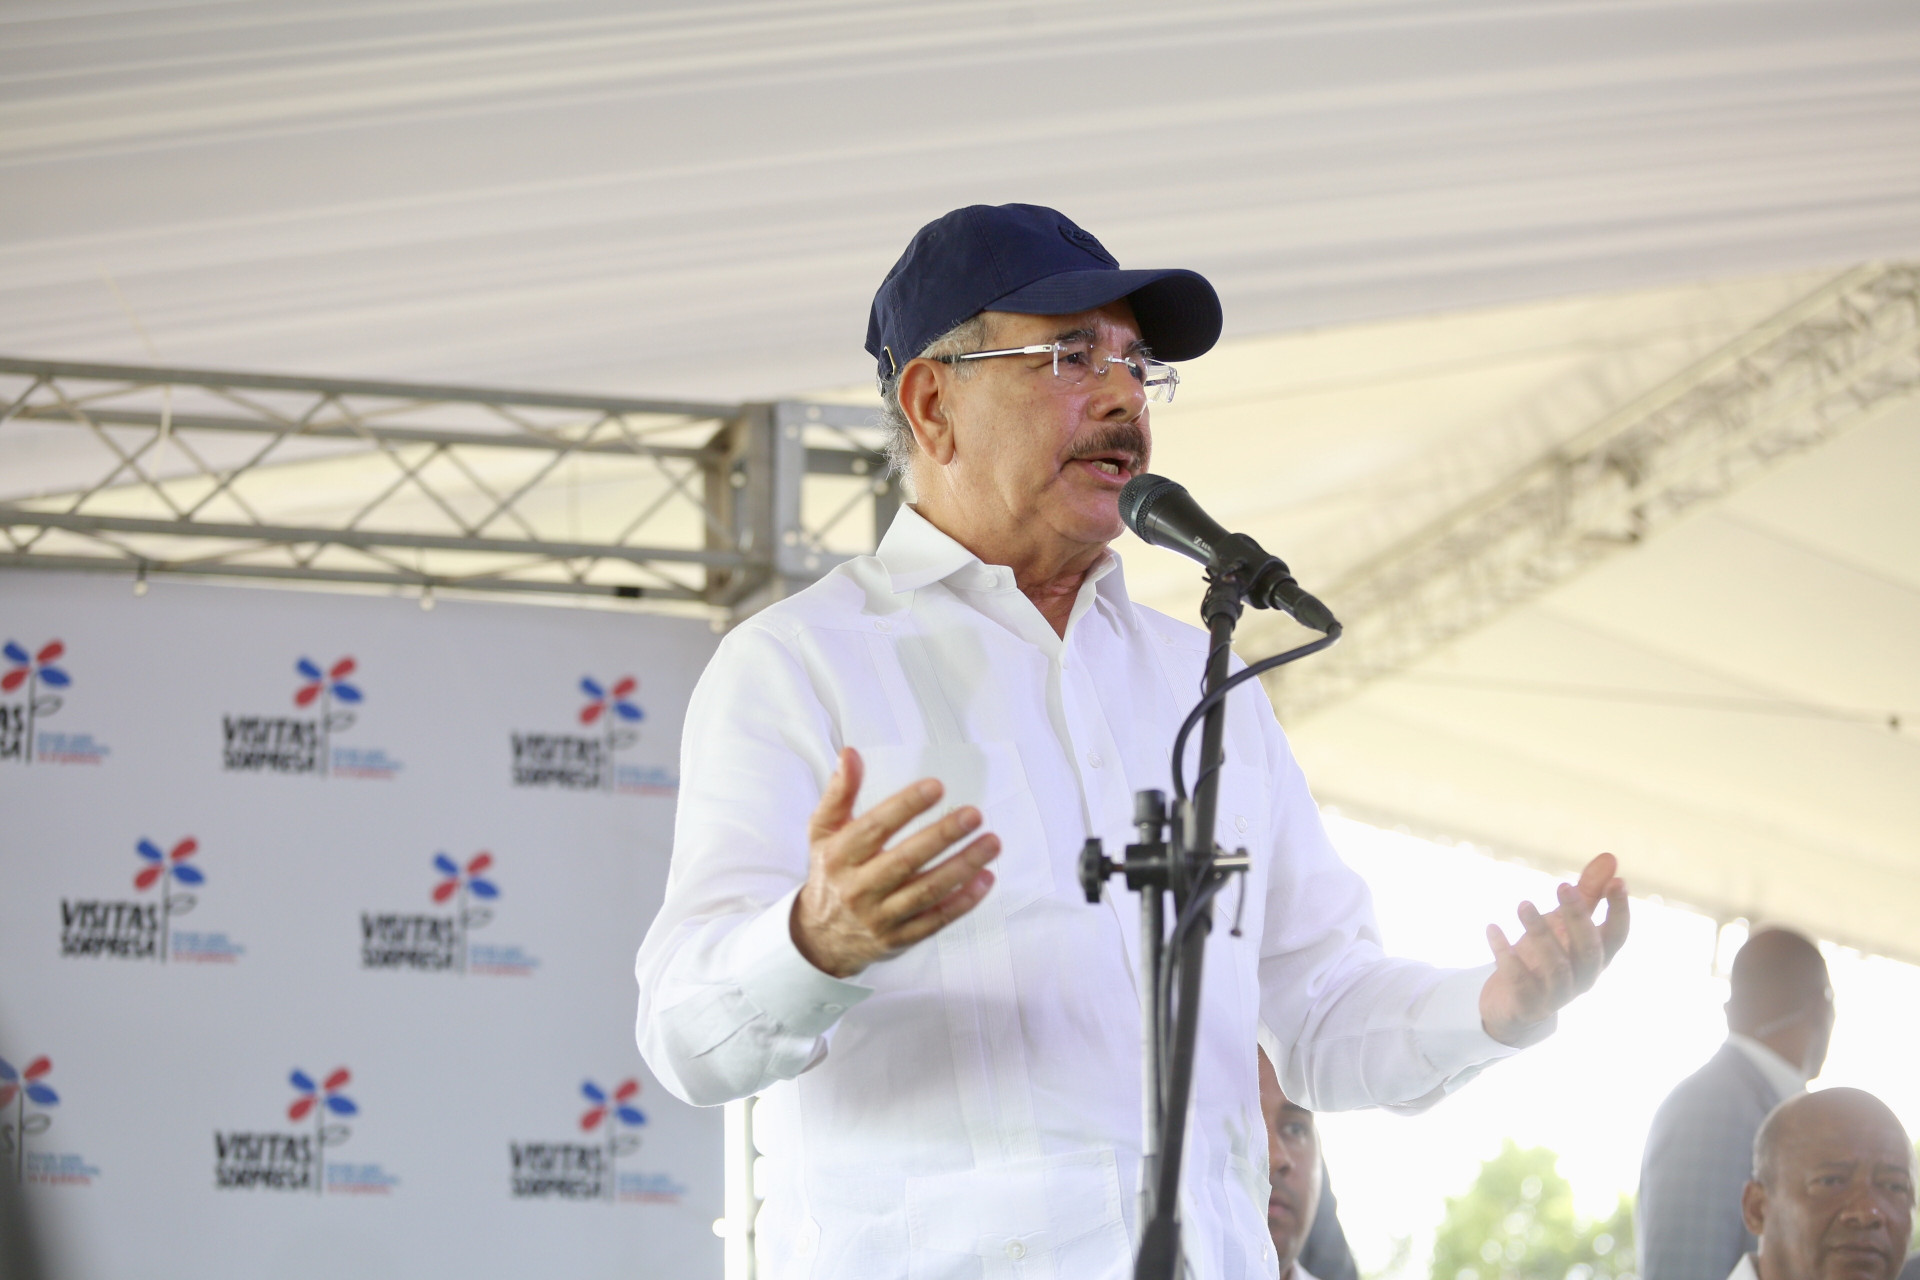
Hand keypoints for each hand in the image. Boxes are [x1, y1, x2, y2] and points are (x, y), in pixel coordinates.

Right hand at [790, 747, 1000, 978]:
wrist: (821, 938)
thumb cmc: (830, 874)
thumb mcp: (823, 832)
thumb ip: (839, 793)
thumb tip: (850, 754)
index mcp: (839, 856)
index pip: (875, 828)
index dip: (905, 807)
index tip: (935, 787)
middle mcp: (858, 888)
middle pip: (906, 860)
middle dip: (942, 836)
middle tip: (973, 814)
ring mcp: (880, 917)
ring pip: (927, 891)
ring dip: (962, 866)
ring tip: (991, 842)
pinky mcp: (900, 938)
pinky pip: (936, 920)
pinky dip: (963, 901)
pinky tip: (985, 878)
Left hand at [1479, 853, 1629, 1045]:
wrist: (1513, 1005)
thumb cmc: (1545, 956)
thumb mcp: (1564, 923)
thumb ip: (1586, 893)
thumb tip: (1610, 857)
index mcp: (1596, 958)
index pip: (1617, 936)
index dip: (1620, 911)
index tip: (1618, 881)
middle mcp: (1582, 978)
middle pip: (1589, 950)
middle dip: (1578, 918)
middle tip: (1562, 885)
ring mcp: (1556, 995)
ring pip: (1557, 967)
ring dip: (1540, 933)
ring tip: (1523, 904)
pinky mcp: (1527, 1004)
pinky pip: (1518, 980)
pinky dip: (1506, 954)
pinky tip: (1492, 929)